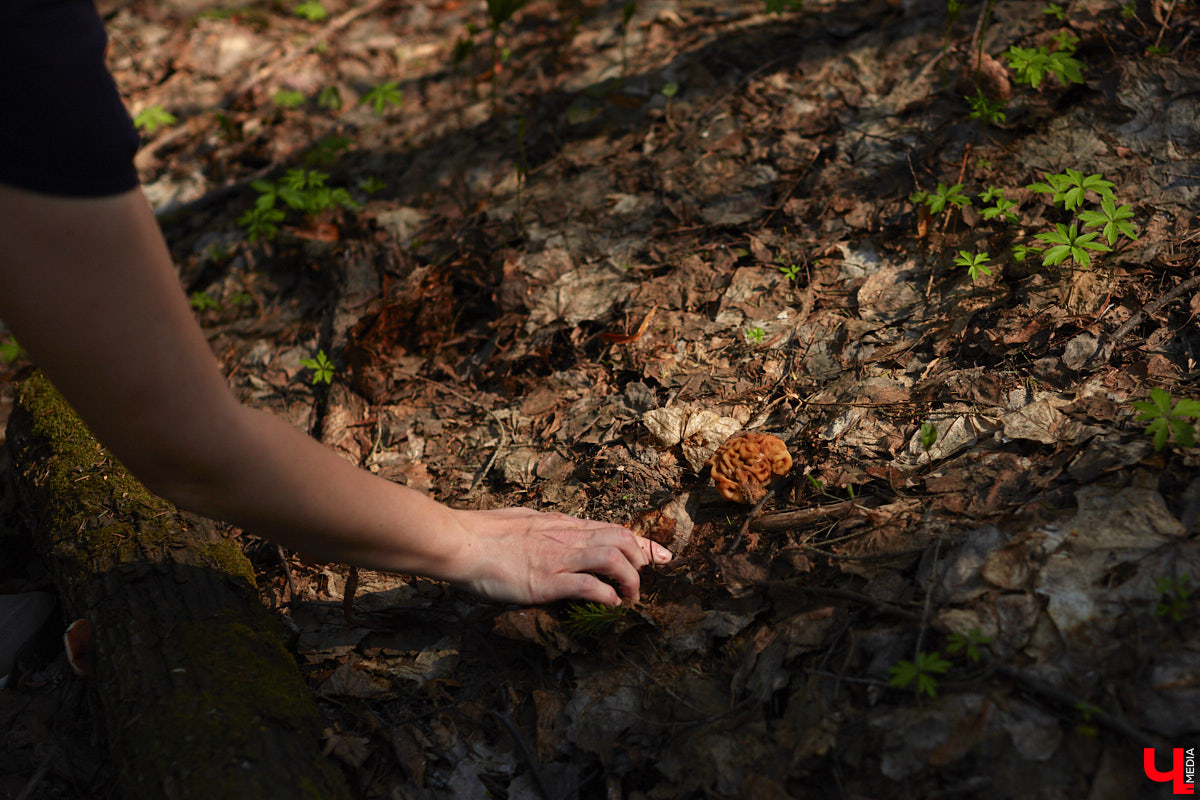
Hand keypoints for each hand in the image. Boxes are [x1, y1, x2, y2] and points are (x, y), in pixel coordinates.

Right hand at [444, 508, 671, 604]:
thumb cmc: (480, 535)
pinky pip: (588, 585)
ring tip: (630, 598)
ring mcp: (557, 558)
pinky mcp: (546, 580)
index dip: (640, 542)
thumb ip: (541, 531)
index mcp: (559, 524)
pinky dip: (607, 596)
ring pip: (613, 558)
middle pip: (621, 538)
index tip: (661, 554)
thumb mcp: (520, 523)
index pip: (610, 528)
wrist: (458, 542)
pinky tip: (610, 605)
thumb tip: (550, 537)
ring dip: (630, 580)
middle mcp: (564, 537)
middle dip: (643, 558)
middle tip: (650, 577)